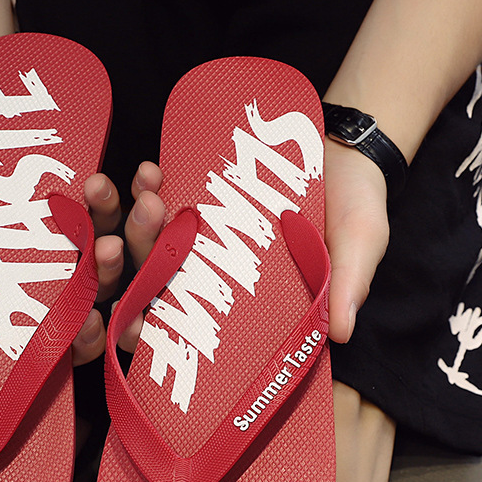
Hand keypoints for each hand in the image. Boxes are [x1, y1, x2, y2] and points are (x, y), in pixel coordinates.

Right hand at [0, 165, 123, 365]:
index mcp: (31, 305)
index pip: (67, 341)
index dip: (81, 339)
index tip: (84, 323)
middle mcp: (70, 284)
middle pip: (106, 293)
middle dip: (112, 274)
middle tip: (106, 247)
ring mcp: (94, 249)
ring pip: (130, 253)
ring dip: (141, 231)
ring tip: (138, 199)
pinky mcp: (108, 214)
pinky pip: (135, 210)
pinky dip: (143, 192)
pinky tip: (147, 173)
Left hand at [120, 148, 390, 349]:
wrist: (345, 145)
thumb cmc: (355, 205)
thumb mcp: (359, 244)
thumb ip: (346, 283)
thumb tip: (341, 332)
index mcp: (240, 302)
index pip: (187, 331)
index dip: (151, 335)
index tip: (132, 328)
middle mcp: (210, 272)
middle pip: (152, 279)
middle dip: (130, 265)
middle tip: (121, 247)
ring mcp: (199, 232)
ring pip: (146, 238)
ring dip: (131, 220)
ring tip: (144, 198)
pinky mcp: (195, 192)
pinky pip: (158, 193)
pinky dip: (147, 184)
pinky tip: (148, 171)